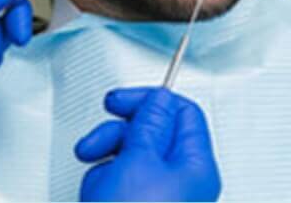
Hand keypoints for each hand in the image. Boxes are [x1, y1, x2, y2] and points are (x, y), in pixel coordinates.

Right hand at [75, 87, 220, 201]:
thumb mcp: (138, 161)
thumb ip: (149, 122)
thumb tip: (159, 98)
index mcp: (194, 167)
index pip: (183, 113)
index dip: (151, 101)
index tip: (121, 102)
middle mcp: (181, 184)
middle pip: (153, 133)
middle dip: (120, 134)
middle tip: (99, 139)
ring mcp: (158, 200)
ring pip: (131, 158)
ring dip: (106, 164)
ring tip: (98, 186)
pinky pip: (118, 183)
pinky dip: (102, 186)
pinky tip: (95, 199)